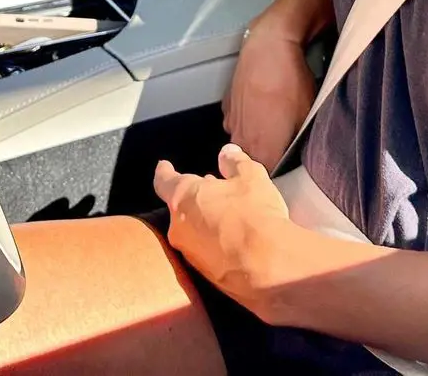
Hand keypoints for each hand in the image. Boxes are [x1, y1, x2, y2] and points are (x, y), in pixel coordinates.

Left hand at [153, 143, 289, 305]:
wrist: (264, 266)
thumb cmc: (254, 213)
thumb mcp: (251, 177)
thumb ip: (235, 162)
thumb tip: (226, 153)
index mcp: (184, 197)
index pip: (165, 181)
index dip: (164, 171)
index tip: (163, 166)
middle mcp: (179, 227)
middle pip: (181, 207)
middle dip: (195, 197)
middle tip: (212, 188)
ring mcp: (189, 253)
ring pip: (192, 230)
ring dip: (205, 220)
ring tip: (227, 213)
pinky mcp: (202, 274)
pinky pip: (204, 250)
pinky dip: (214, 241)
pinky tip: (233, 238)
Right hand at [223, 23, 317, 171]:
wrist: (268, 48)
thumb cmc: (291, 82)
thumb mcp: (305, 117)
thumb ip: (297, 145)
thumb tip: (297, 156)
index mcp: (262, 152)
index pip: (268, 179)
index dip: (281, 176)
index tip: (291, 169)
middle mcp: (241, 143)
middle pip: (253, 163)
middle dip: (267, 160)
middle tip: (284, 147)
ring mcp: (231, 124)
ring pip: (243, 143)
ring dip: (256, 140)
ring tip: (273, 124)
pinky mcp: (227, 107)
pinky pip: (237, 124)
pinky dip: (247, 121)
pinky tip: (262, 108)